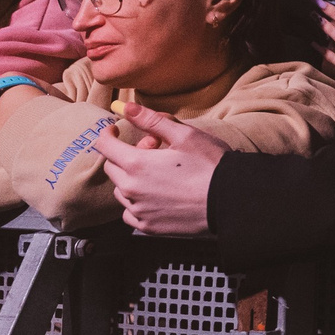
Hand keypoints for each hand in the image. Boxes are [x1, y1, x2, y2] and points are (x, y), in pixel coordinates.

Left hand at [94, 102, 230, 234]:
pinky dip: (137, 203)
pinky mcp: (148, 227)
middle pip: (112, 168)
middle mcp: (131, 189)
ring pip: (121, 191)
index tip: (115, 130)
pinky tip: (157, 196)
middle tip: (154, 150)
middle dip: (126, 155)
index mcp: (136, 164)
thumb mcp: (184, 135)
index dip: (108, 134)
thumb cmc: (210, 165)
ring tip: (158, 174)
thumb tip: (126, 107)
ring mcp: (139, 211)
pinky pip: (130, 213)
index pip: (105, 146)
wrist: (230, 201)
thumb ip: (151, 120)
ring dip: (131, 180)